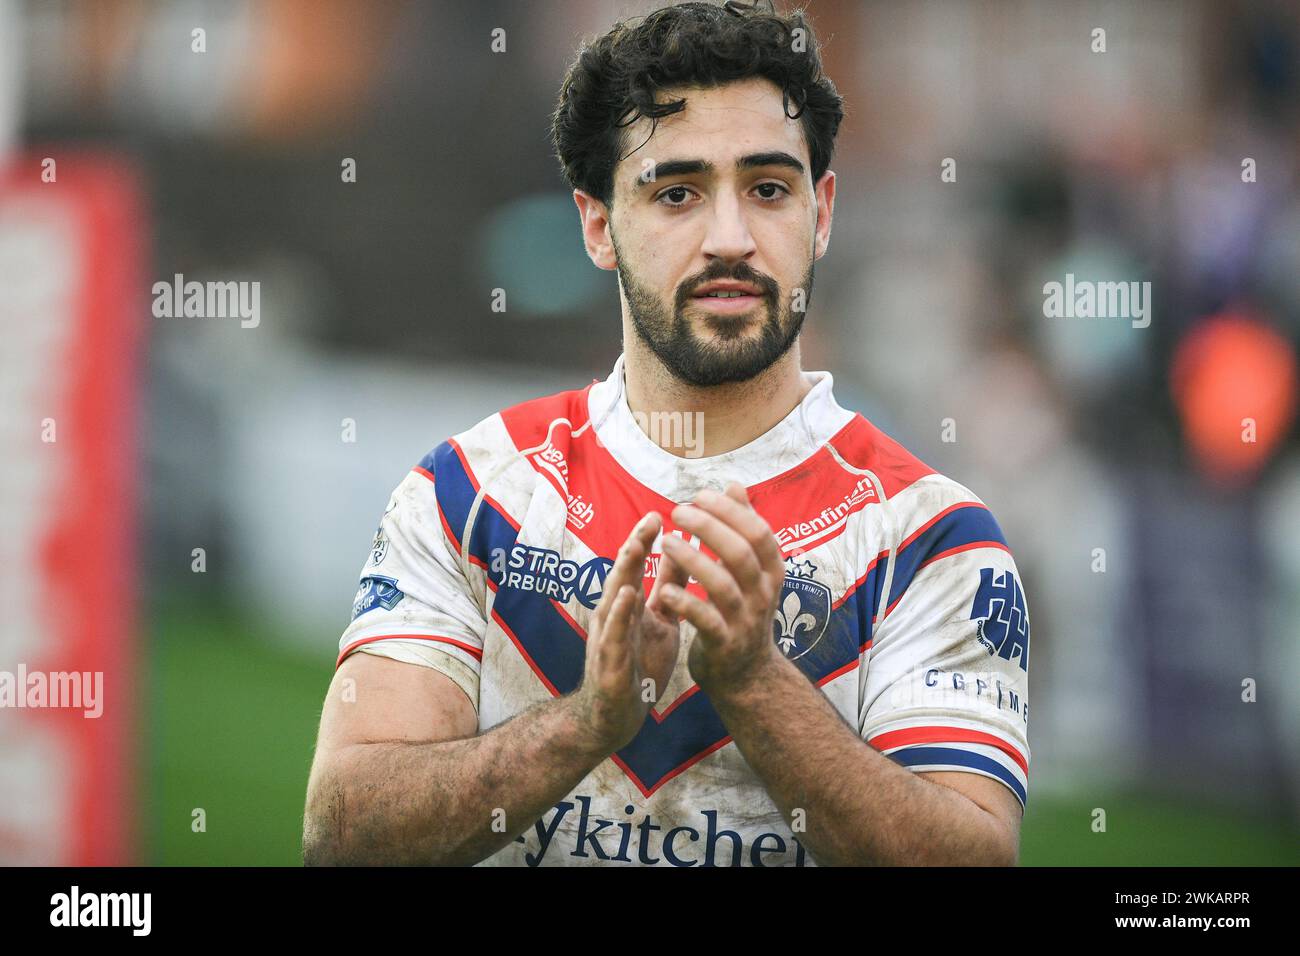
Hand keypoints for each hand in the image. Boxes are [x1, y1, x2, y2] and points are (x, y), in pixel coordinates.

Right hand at [569, 512, 681, 751]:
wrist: (615, 715)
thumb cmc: (638, 663)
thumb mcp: (659, 619)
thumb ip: (668, 586)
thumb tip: (682, 549)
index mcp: (628, 604)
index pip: (636, 565)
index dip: (646, 539)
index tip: (661, 512)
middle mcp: (614, 615)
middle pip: (623, 574)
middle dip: (635, 546)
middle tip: (649, 518)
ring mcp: (608, 637)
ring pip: (613, 599)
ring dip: (623, 572)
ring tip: (634, 546)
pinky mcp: (610, 663)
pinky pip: (614, 635)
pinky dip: (620, 614)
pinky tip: (627, 597)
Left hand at [655, 482, 786, 694]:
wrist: (746, 674)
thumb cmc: (742, 611)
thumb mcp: (751, 571)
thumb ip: (742, 528)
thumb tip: (734, 486)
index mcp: (771, 572)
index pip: (758, 531)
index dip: (730, 510)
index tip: (700, 494)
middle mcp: (762, 594)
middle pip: (740, 552)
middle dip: (709, 527)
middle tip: (678, 511)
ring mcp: (745, 620)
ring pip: (721, 584)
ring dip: (692, 559)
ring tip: (665, 543)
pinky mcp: (724, 643)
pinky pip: (705, 619)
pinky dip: (685, 601)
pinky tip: (665, 588)